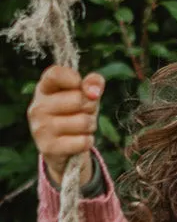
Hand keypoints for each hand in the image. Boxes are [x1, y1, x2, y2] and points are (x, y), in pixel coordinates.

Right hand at [27, 66, 103, 185]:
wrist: (63, 148)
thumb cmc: (75, 114)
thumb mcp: (86, 95)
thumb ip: (93, 84)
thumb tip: (94, 90)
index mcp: (44, 89)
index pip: (56, 73)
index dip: (74, 78)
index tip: (80, 87)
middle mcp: (37, 107)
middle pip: (78, 99)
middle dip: (90, 107)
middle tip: (83, 113)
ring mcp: (40, 128)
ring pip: (83, 122)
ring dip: (90, 126)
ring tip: (80, 128)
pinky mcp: (48, 148)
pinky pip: (83, 141)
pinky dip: (87, 141)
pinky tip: (77, 141)